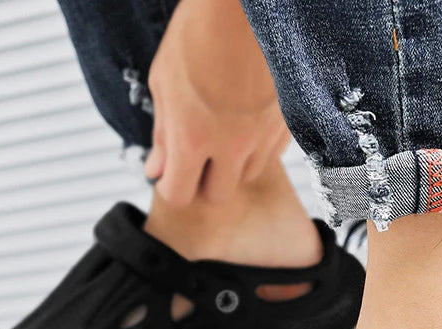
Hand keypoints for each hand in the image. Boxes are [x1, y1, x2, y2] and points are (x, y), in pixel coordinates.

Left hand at [145, 0, 290, 206]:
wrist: (245, 6)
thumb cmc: (199, 34)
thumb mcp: (165, 81)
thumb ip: (163, 134)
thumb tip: (156, 170)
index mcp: (192, 137)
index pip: (179, 195)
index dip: (172, 187)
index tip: (172, 172)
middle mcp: (230, 146)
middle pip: (217, 195)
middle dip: (204, 181)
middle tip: (198, 154)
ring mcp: (262, 137)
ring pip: (246, 176)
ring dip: (232, 163)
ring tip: (225, 128)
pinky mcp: (285, 125)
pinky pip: (270, 154)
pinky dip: (256, 146)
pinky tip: (246, 118)